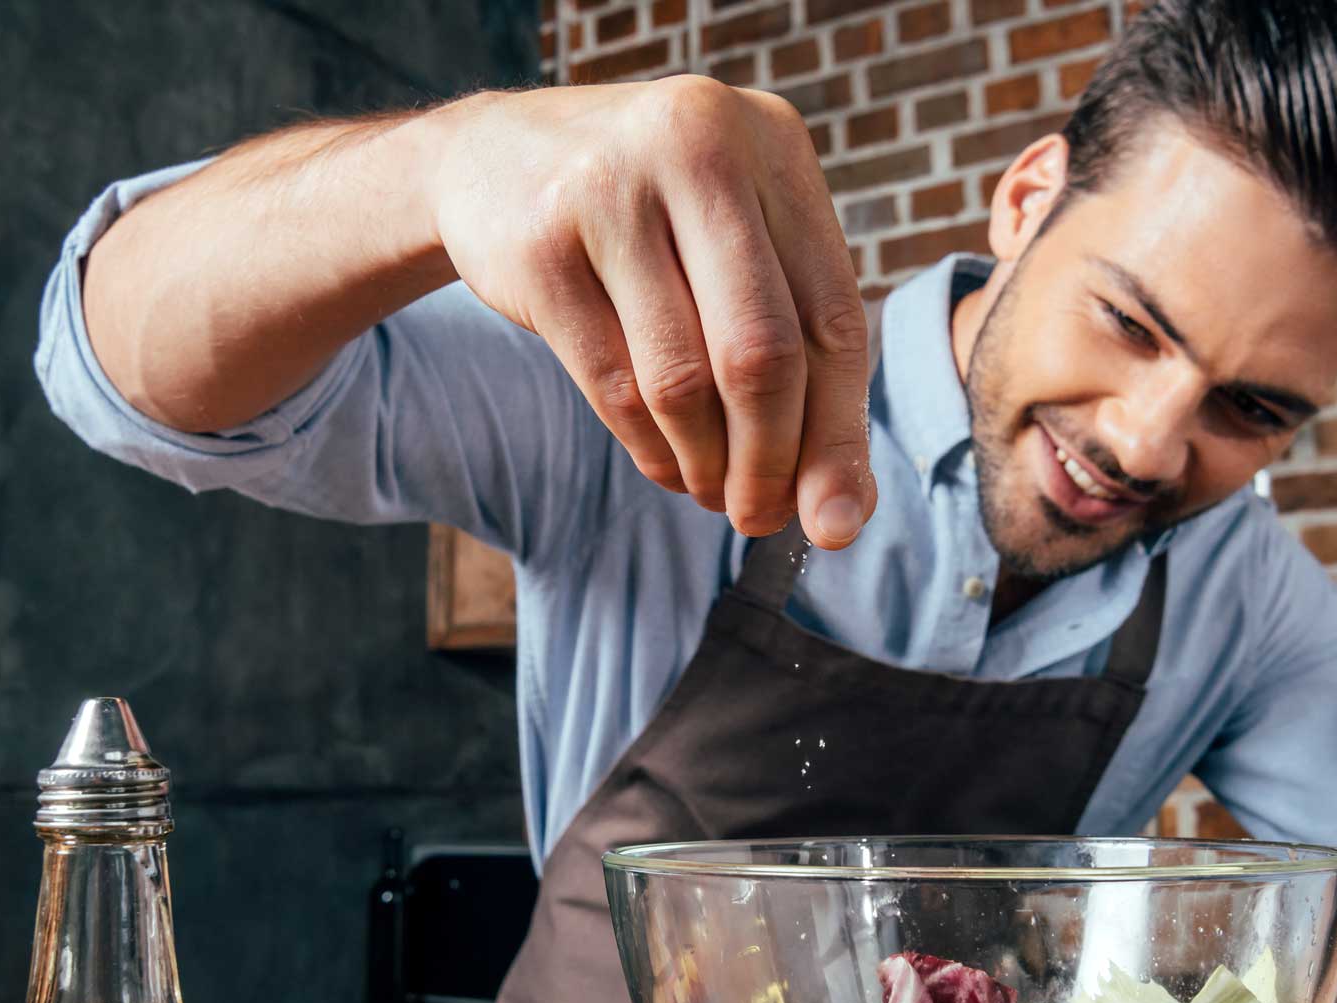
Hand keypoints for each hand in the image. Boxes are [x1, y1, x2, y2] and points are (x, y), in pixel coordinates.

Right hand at [426, 78, 877, 548]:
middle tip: (760, 518)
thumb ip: (800, 355)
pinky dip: (650, 449)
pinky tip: (665, 464)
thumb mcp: (736, 249)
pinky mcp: (541, 246)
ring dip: (705, 463)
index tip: (835, 522)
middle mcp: (698, 148)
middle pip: (762, 353)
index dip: (839, 434)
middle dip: (770, 462)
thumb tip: (841, 513)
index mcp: (771, 145)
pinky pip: (615, 385)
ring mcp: (610, 192)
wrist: (494, 155)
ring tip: (710, 490)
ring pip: (683, 381)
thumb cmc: (652, 222)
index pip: (833, 317)